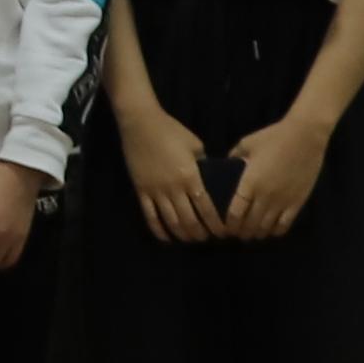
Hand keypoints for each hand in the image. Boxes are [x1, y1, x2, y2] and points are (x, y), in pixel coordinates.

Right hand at [114, 108, 220, 246]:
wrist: (140, 123)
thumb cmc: (171, 131)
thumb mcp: (195, 145)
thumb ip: (204, 165)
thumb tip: (210, 179)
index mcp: (190, 177)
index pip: (206, 208)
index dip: (215, 223)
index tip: (223, 232)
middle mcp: (174, 188)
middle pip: (189, 220)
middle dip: (200, 233)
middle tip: (208, 238)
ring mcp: (155, 192)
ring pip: (171, 222)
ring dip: (183, 234)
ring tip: (191, 239)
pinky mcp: (141, 191)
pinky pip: (150, 216)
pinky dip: (159, 230)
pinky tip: (166, 238)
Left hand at [224, 110, 333, 240]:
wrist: (305, 136)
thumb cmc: (274, 137)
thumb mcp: (247, 144)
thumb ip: (234, 156)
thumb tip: (225, 165)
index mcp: (249, 183)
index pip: (235, 213)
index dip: (229, 225)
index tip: (225, 228)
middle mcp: (264, 196)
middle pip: (250, 224)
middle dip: (241, 232)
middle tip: (237, 233)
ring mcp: (282, 201)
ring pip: (266, 228)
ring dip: (257, 234)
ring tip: (252, 233)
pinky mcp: (297, 202)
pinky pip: (285, 224)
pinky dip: (276, 231)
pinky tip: (271, 230)